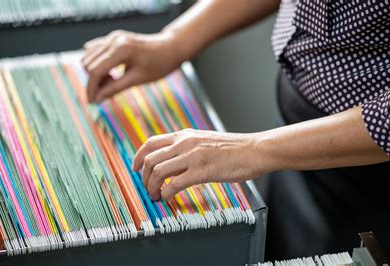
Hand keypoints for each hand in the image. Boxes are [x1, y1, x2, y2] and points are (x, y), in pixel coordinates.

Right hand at [81, 30, 183, 101]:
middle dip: (93, 81)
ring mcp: (112, 37)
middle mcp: (113, 40)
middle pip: (89, 64)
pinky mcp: (114, 37)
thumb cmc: (159, 64)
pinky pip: (95, 50)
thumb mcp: (137, 79)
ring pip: (89, 57)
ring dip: (95, 73)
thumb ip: (115, 88)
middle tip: (105, 94)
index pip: (95, 71)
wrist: (171, 48)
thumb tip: (97, 99)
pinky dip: (97, 63)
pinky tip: (110, 73)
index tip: (91, 102)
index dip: (91, 88)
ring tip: (112, 82)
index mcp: (121, 50)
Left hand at [132, 129, 264, 200]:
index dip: (137, 157)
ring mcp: (192, 156)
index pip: (151, 143)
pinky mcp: (202, 171)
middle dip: (143, 177)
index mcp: (184, 135)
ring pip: (157, 171)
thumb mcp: (204, 141)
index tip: (135, 168)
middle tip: (147, 188)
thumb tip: (171, 163)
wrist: (255, 150)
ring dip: (152, 187)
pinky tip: (167, 198)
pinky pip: (174, 184)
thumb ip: (186, 148)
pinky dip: (166, 193)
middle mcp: (184, 143)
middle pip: (149, 159)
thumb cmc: (233, 149)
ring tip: (155, 196)